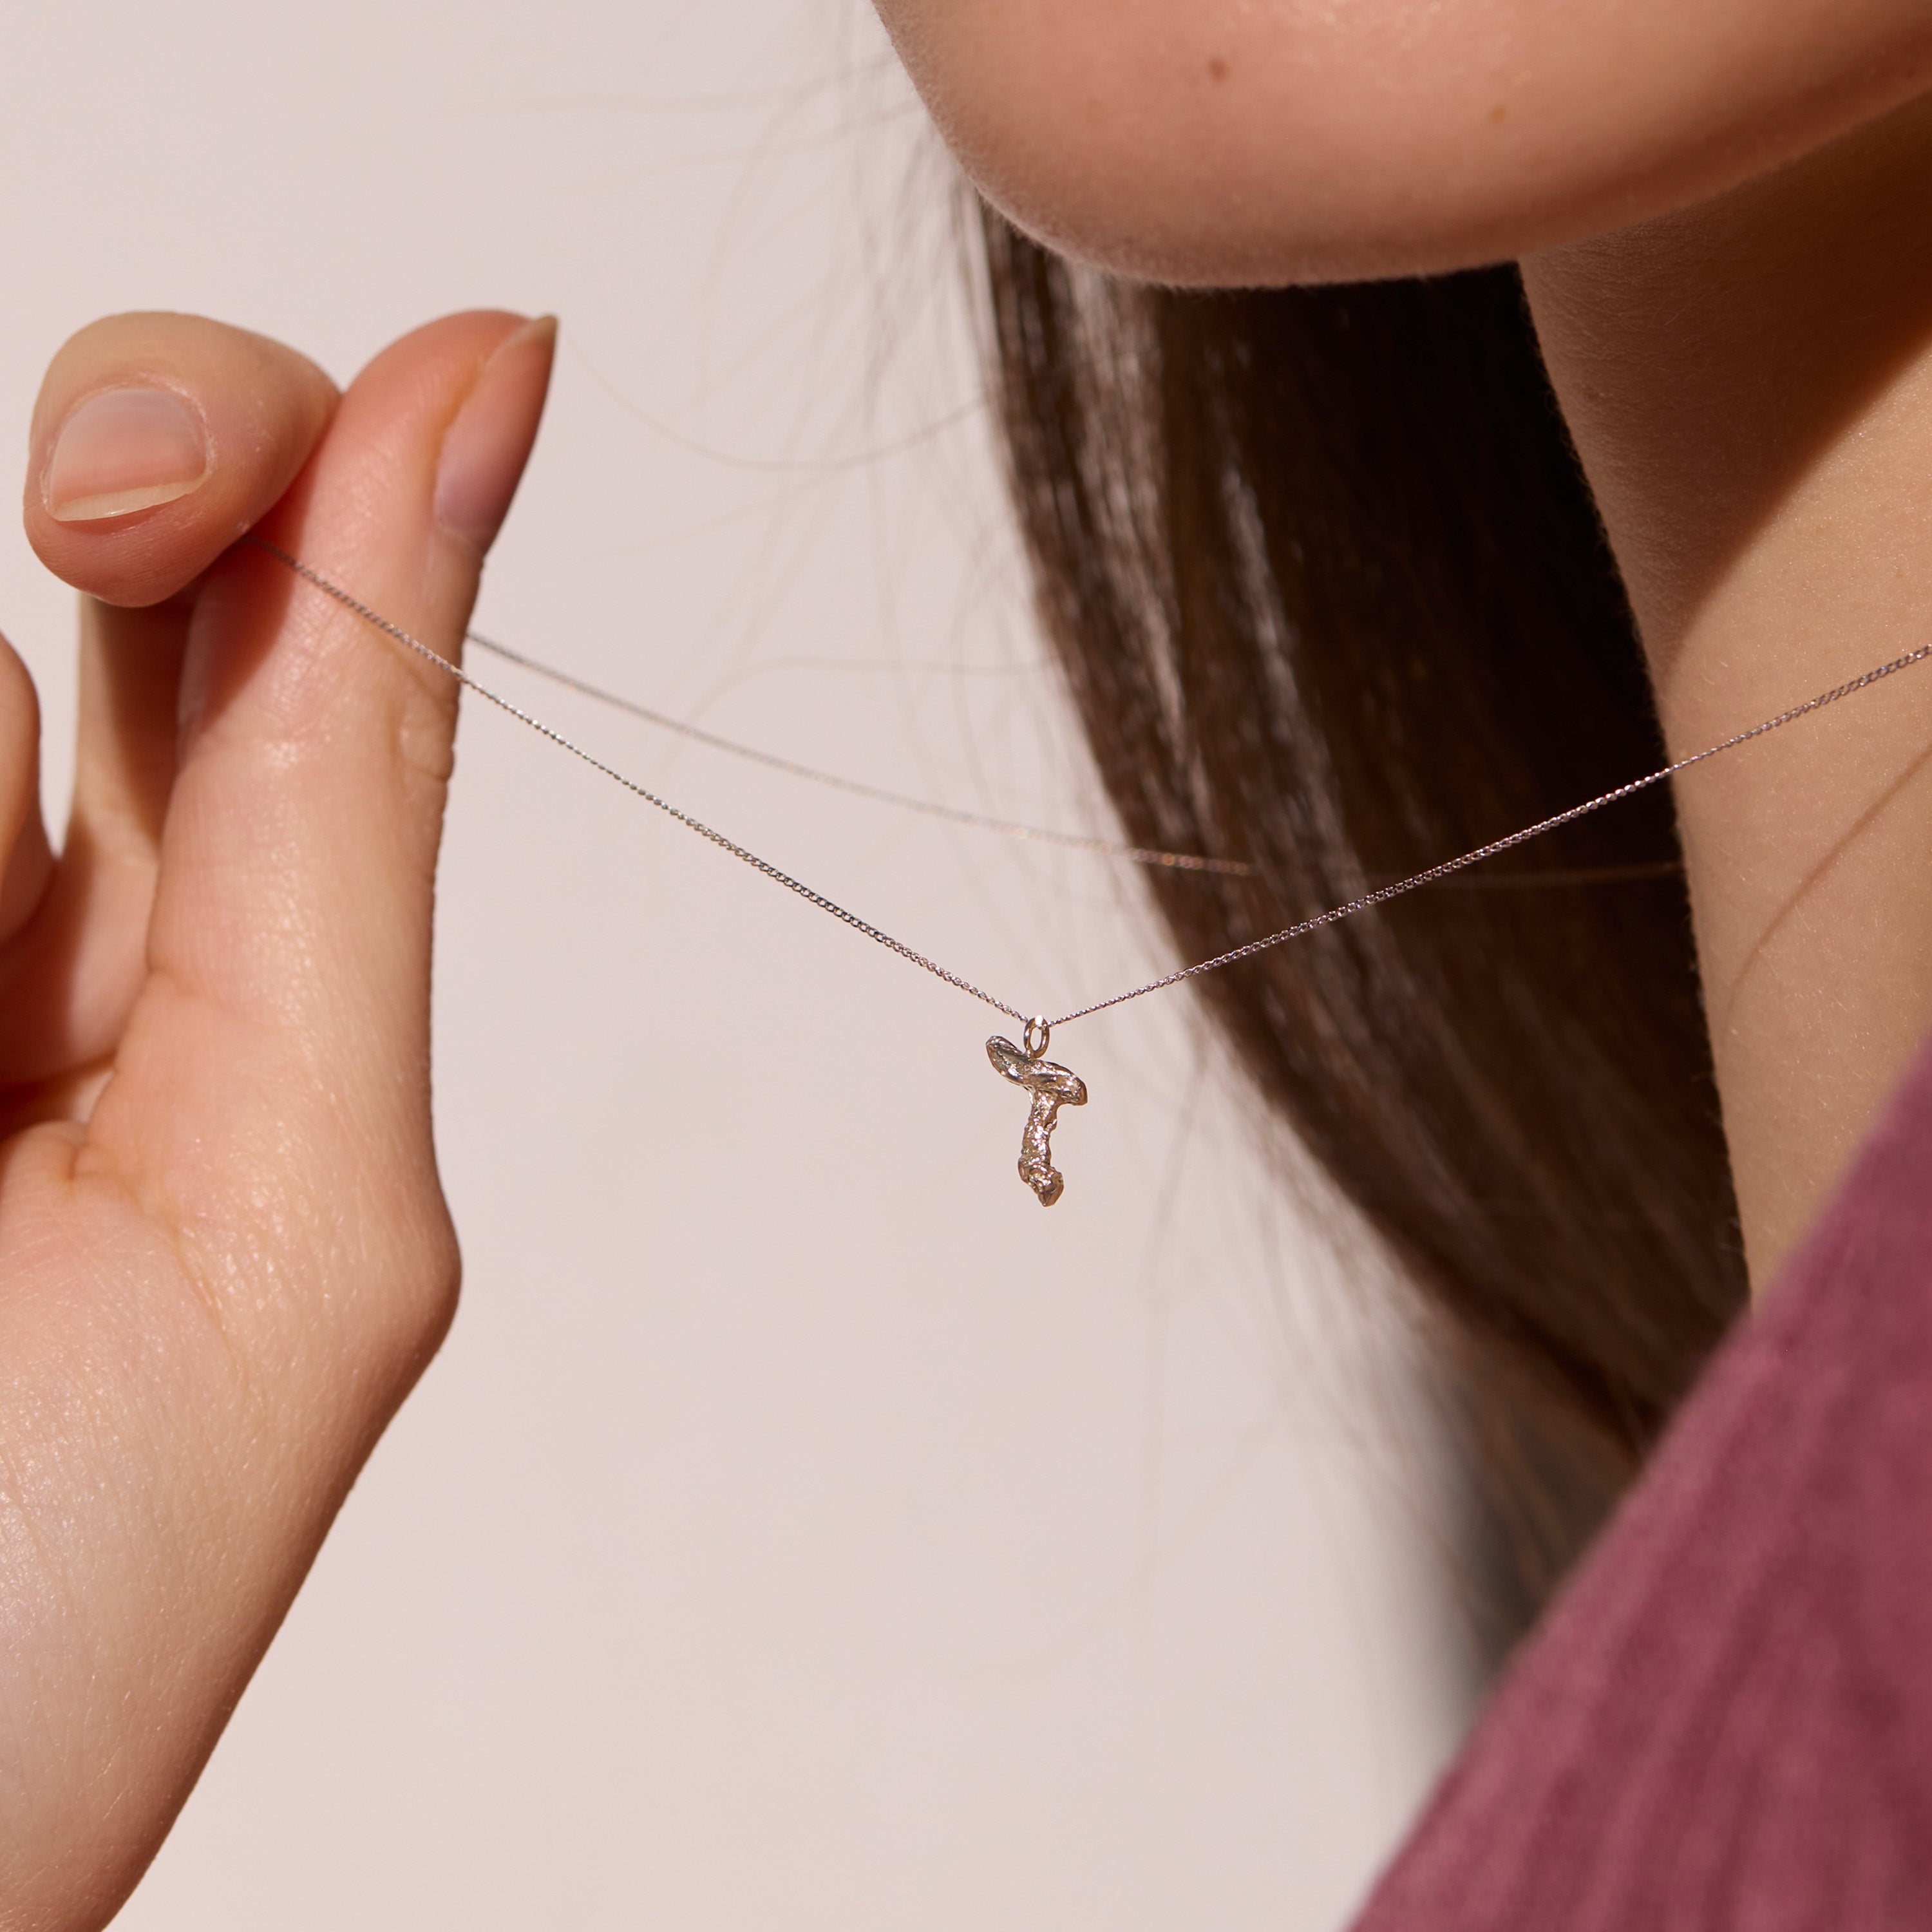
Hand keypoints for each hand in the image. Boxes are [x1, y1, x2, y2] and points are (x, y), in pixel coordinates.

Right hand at [0, 309, 553, 1926]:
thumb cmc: (55, 1613)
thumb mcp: (289, 1203)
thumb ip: (347, 812)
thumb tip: (488, 393)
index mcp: (232, 979)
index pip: (308, 638)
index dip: (333, 472)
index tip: (426, 375)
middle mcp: (34, 911)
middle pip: (120, 549)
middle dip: (154, 471)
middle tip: (118, 513)